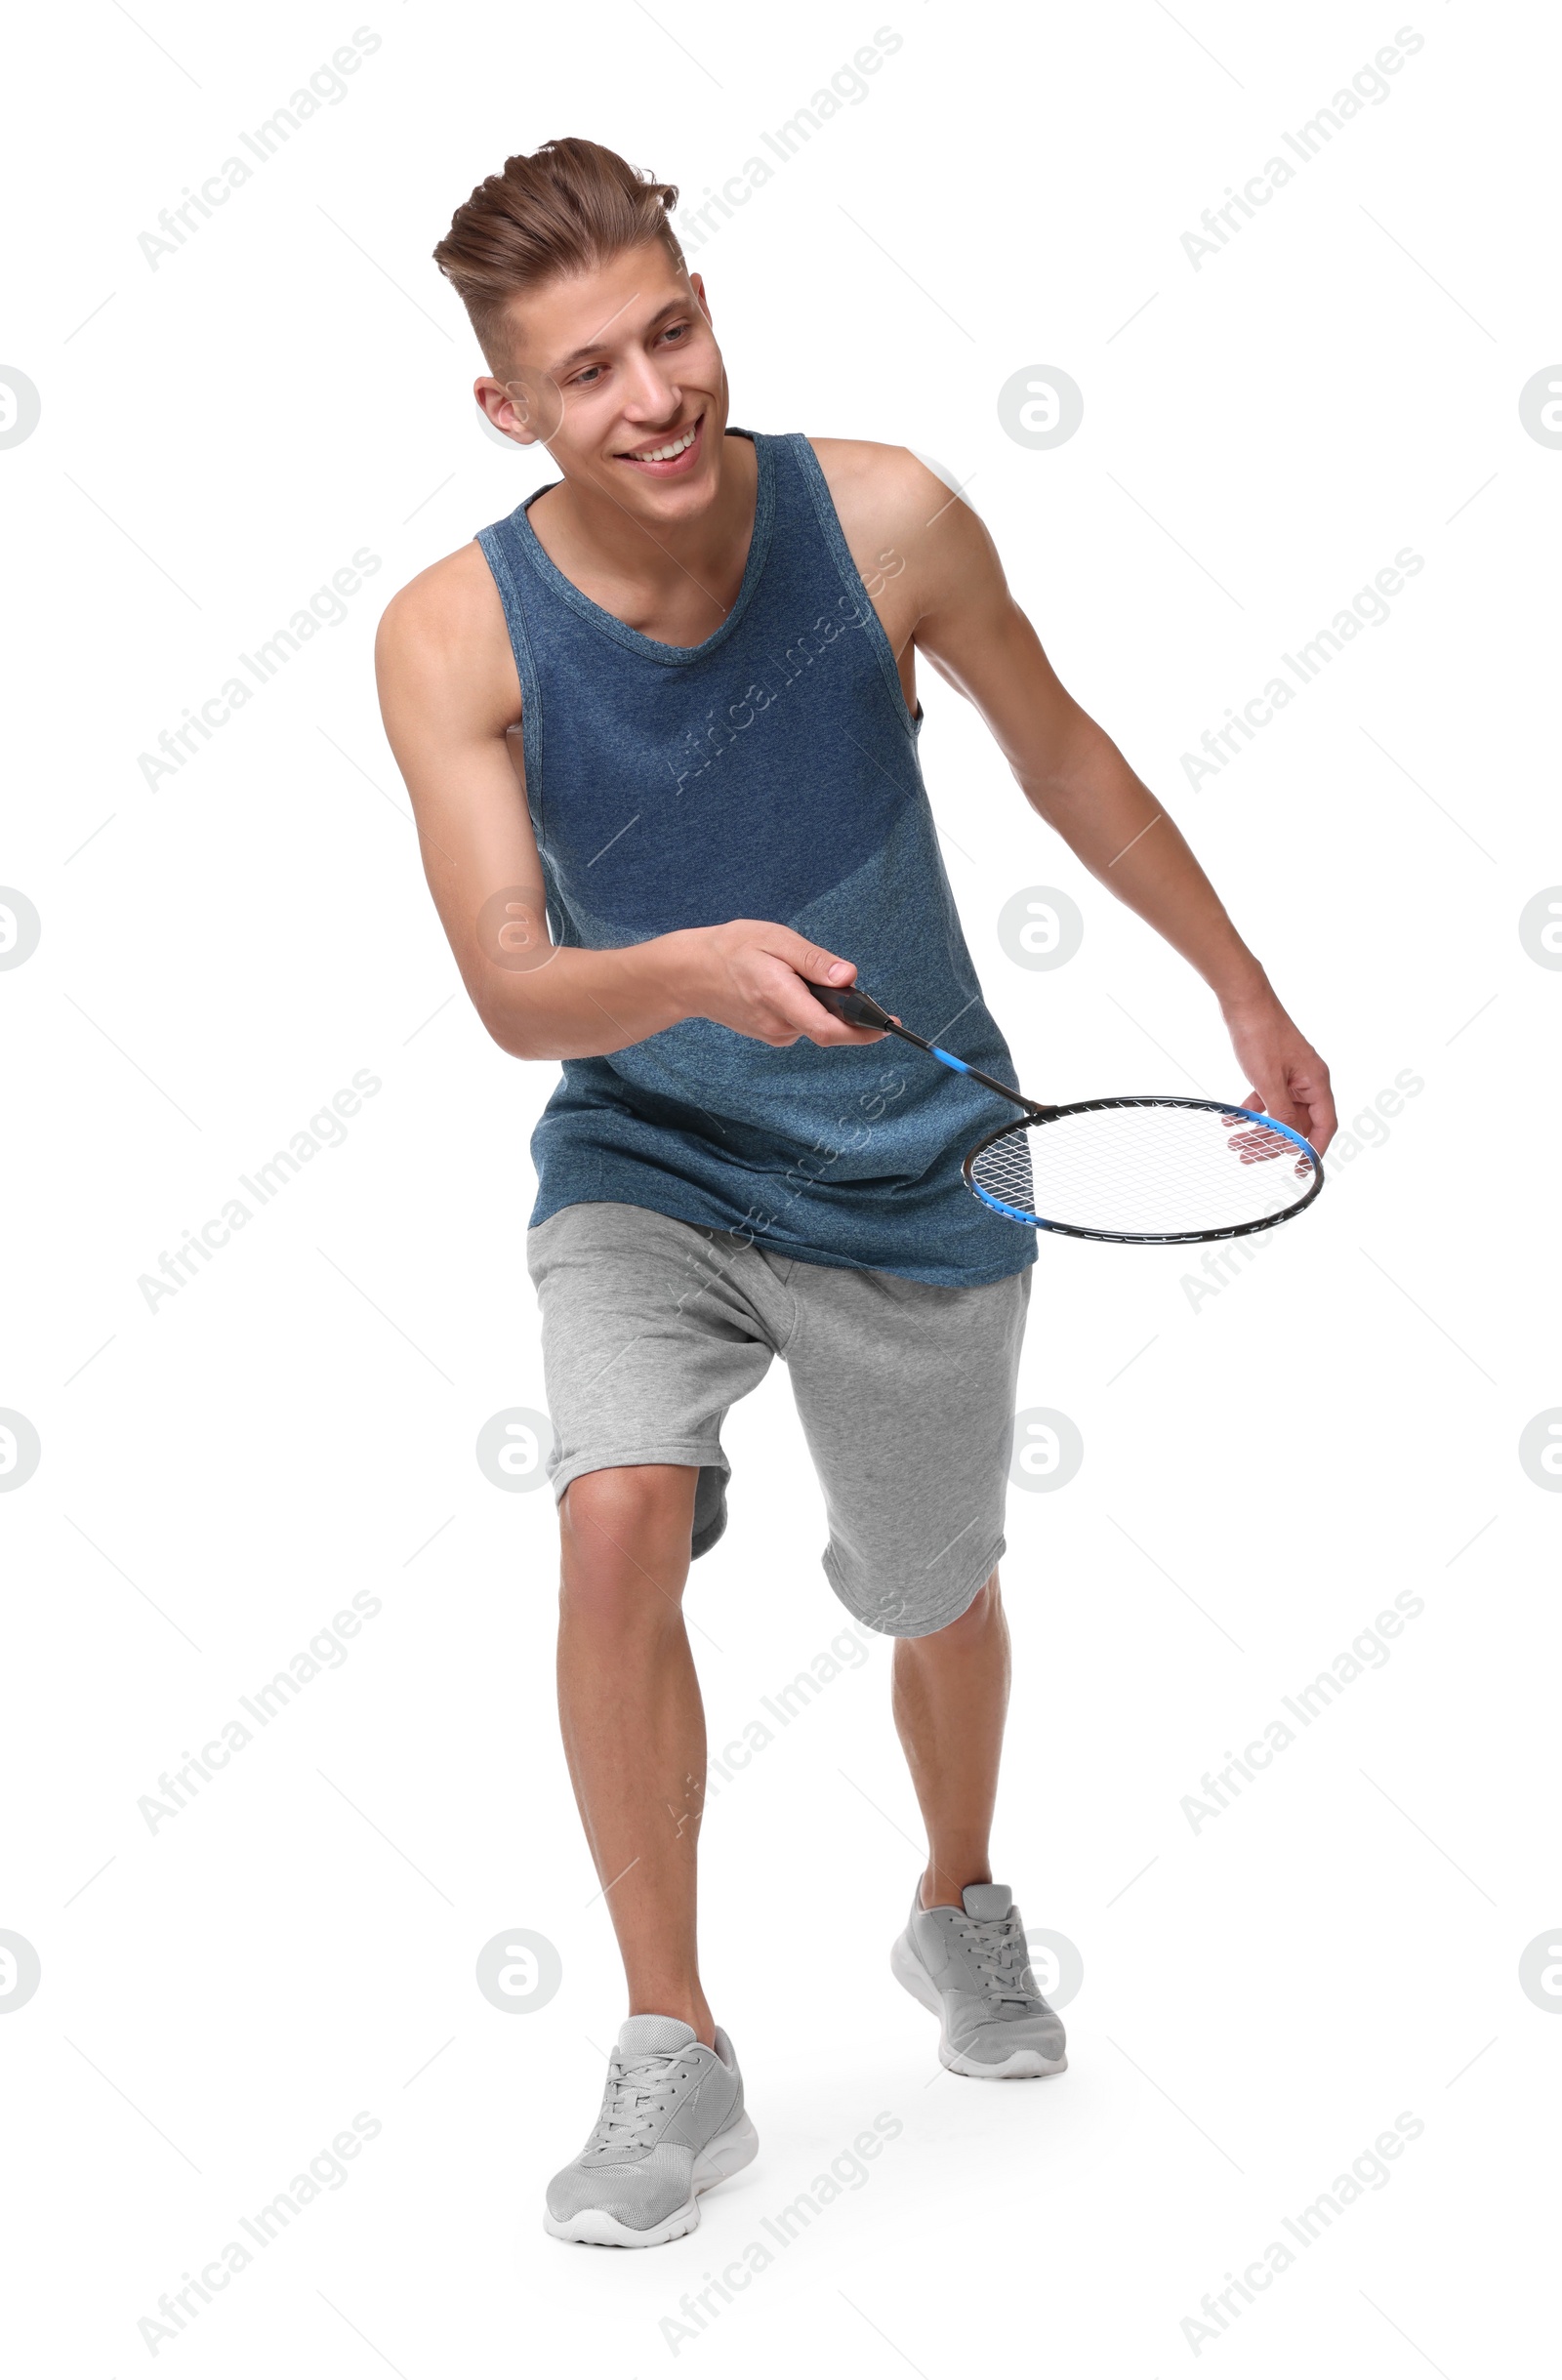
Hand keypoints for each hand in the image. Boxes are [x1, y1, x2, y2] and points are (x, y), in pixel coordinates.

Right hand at [681, 921, 885, 1047]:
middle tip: (848, 986)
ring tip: (798, 974)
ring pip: (816, 1024)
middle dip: (848, 1011)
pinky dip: (808, 1007)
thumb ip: (813, 960)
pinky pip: (803, 1023)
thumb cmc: (731, 949)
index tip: (888, 1025)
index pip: (827, 1028)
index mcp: (779, 997)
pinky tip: (788, 985)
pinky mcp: (771, 1034)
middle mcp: (777, 1024)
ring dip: (824, 1004)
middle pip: (829, 1028)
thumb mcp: (774, 939)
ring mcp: (773, 1034)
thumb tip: (849, 977)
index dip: (862, 1031)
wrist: (689, 974)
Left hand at [1223, 996, 1336, 1152]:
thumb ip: (1282, 1112)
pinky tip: (1231, 1122)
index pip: (1325, 1125)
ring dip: (1258, 1130)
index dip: (1315, 1149)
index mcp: (1316, 1082)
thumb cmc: (1260, 1033)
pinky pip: (1266, 1099)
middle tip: (1247, 1157)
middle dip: (1273, 1143)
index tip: (1301, 1169)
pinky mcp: (1275, 1071)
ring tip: (1234, 1144)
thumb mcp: (1268, 1080)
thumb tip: (1291, 1140)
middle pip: (1298, 1123)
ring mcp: (1292, 1077)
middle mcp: (1309, 1081)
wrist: (1243, 1000)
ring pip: (1279, 1113)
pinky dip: (1251, 1112)